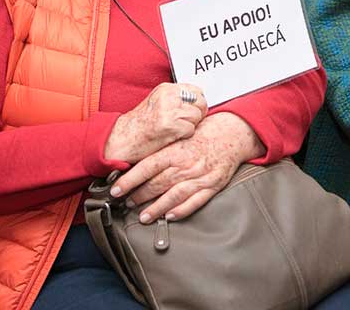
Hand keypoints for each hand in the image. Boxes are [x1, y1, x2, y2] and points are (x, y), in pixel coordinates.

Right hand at [104, 83, 207, 164]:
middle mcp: (169, 96)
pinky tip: (172, 136)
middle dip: (198, 114)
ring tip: (176, 129)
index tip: (192, 111)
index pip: (196, 90)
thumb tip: (199, 100)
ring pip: (197, 116)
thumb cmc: (141, 124)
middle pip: (201, 102)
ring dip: (190, 126)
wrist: (123, 139)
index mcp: (166, 89)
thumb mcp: (158, 103)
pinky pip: (191, 130)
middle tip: (187, 122)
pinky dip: (184, 136)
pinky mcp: (171, 125)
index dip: (198, 103)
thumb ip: (176, 99)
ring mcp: (170, 110)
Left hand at [109, 112, 263, 222]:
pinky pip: (195, 201)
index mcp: (176, 150)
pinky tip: (169, 216)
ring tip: (143, 217)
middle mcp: (186, 164)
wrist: (233, 133)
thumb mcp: (181, 136)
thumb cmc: (205, 133)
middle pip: (157, 184)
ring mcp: (200, 176)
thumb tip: (137, 160)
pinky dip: (181, 210)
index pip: (146, 167)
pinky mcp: (212, 185)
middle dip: (139, 197)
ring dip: (156, 208)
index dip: (129, 180)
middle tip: (127, 204)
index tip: (116, 190)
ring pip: (173, 196)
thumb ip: (163, 149)